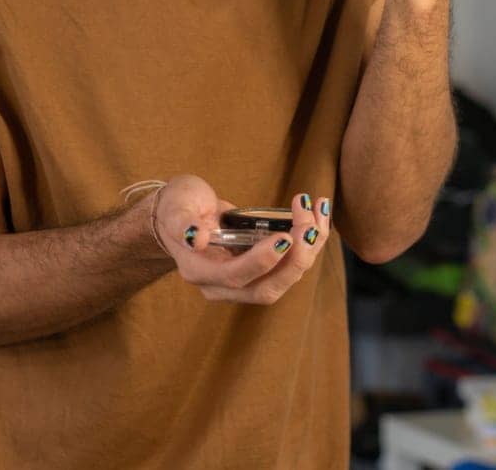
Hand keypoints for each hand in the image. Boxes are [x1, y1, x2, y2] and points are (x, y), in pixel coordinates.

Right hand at [142, 174, 332, 304]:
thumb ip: (182, 224)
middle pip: (266, 290)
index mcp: (200, 272)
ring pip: (284, 279)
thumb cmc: (178, 207)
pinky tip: (320, 215)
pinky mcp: (263, 269)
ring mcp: (245, 280)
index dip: (262, 261)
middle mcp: (223, 285)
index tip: (284, 236)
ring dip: (308, 250)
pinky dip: (310, 243)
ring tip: (318, 213)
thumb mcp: (175, 208)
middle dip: (294, 261)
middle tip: (309, 226)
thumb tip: (196, 238)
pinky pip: (291, 264)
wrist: (183, 212)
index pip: (235, 276)